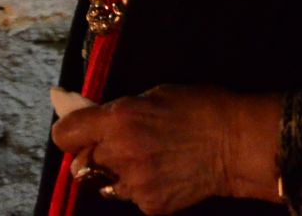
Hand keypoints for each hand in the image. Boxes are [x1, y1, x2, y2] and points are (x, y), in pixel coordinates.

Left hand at [51, 85, 281, 212]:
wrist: (236, 144)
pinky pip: (131, 197)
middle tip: (114, 147)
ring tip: (144, 161)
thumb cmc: (198, 107)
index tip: (78, 131)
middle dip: (92, 154)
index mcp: (118, 120)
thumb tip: (90, 117)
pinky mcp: (149, 205)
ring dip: (115, 174)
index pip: (64, 135)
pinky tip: (163, 174)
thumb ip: (118, 111)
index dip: (69, 132)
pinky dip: (140, 187)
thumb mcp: (153, 96)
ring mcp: (134, 184)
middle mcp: (119, 154)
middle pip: (79, 163)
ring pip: (104, 184)